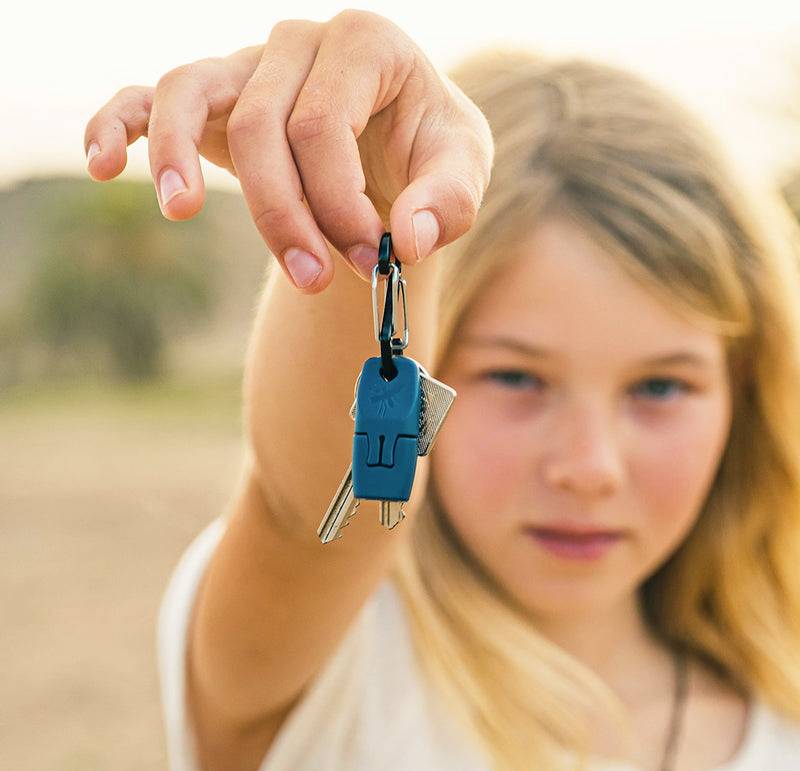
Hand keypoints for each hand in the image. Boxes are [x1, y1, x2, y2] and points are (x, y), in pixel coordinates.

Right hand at [83, 10, 493, 291]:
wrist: (395, 147)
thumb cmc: (427, 153)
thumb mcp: (461, 172)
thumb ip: (448, 202)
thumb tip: (406, 242)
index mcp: (367, 44)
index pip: (325, 124)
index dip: (338, 202)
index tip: (368, 259)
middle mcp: (299, 42)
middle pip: (264, 125)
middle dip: (287, 215)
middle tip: (316, 279)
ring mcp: (247, 63)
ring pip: (190, 93)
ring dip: (178, 158)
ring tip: (182, 211)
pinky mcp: (214, 97)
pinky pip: (148, 94)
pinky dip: (118, 123)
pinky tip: (102, 164)